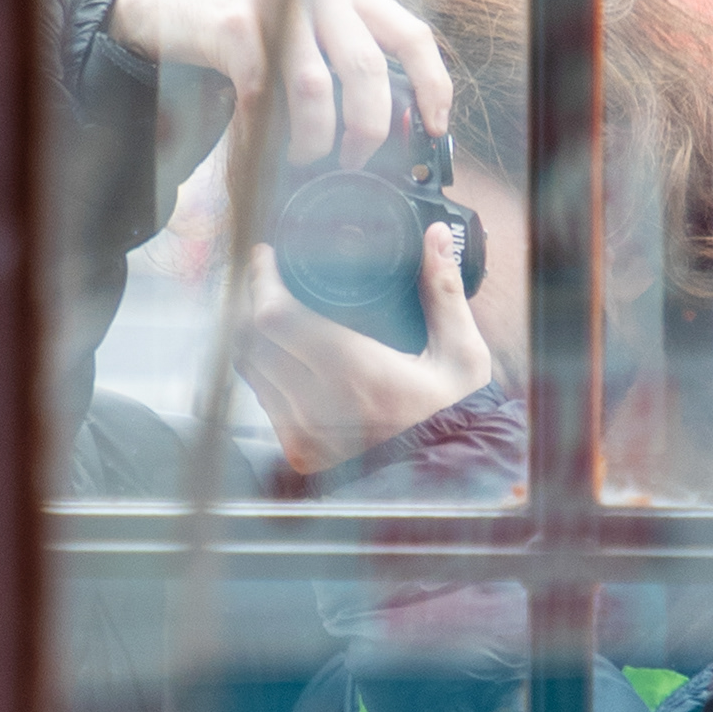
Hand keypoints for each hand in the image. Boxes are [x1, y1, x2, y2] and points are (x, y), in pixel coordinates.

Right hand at [111, 0, 453, 160]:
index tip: (435, 131)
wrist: (175, 10)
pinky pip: (262, 96)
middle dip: (366, 130)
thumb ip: (355, 60)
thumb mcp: (316, 31)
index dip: (432, 88)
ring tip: (305, 157)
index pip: (413, 35)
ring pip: (314, 87)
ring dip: (313, 139)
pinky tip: (266, 148)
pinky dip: (267, 134)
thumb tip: (405, 127)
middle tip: (355, 160)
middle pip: (366, 68)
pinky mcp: (233, 22)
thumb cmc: (259, 33)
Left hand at [225, 210, 499, 481]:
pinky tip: (278, 350)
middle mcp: (322, 407)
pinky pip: (262, 398)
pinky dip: (264, 369)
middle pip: (252, 338)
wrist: (447, 477)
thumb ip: (444, 290)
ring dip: (253, 334)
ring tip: (270, 307)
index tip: (266, 256)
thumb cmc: (453, 411)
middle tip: (267, 275)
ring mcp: (304, 434)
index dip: (262, 280)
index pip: (276, 317)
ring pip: (251, 368)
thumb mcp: (461, 352)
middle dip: (253, 299)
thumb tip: (435, 235)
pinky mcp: (299, 452)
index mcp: (358, 374)